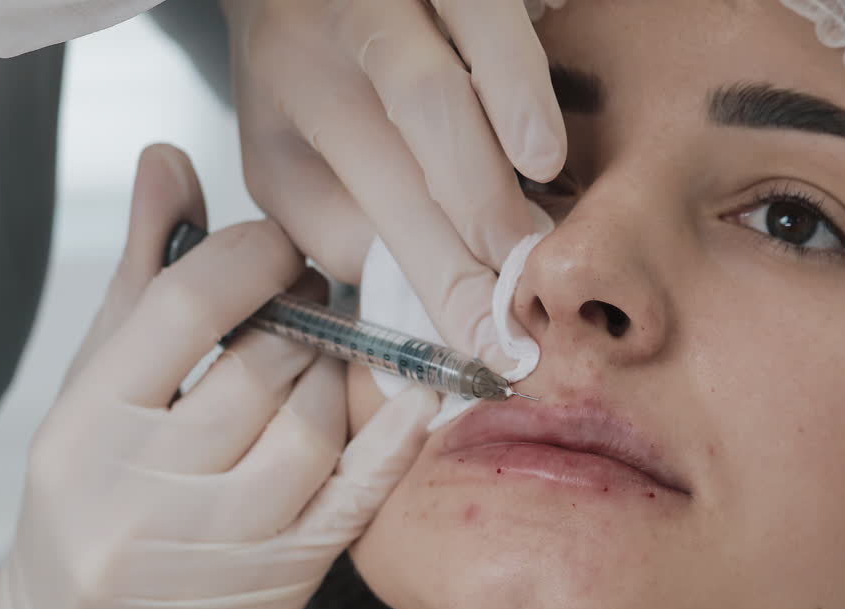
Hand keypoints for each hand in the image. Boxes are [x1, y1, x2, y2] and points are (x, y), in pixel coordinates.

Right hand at [0, 145, 437, 608]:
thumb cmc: (90, 503)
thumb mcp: (95, 387)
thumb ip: (142, 274)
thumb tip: (168, 159)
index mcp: (87, 425)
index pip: (189, 303)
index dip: (253, 255)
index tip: (279, 246)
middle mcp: (144, 488)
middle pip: (267, 360)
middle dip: (307, 315)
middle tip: (322, 298)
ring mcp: (218, 542)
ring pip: (318, 421)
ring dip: (342, 374)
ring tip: (329, 360)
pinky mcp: (282, 579)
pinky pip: (358, 489)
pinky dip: (395, 435)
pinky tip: (417, 396)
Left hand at [221, 0, 565, 372]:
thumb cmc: (301, 85)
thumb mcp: (286, 168)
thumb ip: (345, 231)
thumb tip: (436, 295)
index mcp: (306, 86)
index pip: (389, 193)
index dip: (448, 275)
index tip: (493, 341)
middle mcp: (356, 17)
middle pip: (424, 97)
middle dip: (480, 190)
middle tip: (523, 265)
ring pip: (477, 17)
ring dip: (516, 89)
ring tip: (544, 161)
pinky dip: (535, 38)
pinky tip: (558, 73)